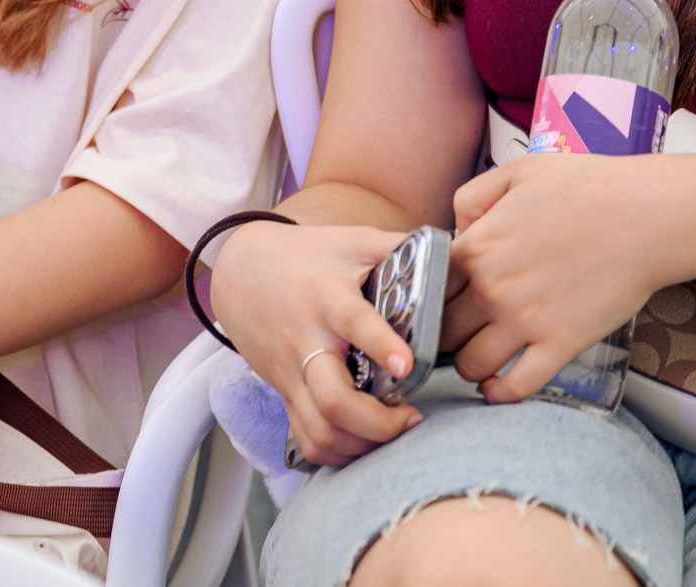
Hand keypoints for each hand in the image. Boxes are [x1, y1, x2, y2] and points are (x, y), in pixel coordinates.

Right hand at [207, 220, 420, 466]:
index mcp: (328, 298)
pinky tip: (365, 445)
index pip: (354, 323)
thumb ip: (399, 248)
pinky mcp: (283, 393)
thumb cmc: (306, 254)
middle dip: (377, 424)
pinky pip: (305, 440)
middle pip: (333, 399)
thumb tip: (454, 252)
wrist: (241, 271)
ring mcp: (291, 373)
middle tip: (411, 418)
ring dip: (360, 445)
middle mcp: (306, 341)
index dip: (381, 345)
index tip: (406, 364)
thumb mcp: (351, 240)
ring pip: (319, 431)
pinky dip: (337, 455)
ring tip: (393, 433)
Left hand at [445, 154, 679, 403]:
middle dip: (444, 335)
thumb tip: (456, 229)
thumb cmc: (589, 187)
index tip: (439, 301)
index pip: (427, 288)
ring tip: (480, 357)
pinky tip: (499, 385)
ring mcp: (525, 322)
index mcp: (477, 247)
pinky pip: (515, 387)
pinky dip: (500, 394)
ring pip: (470, 365)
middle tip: (458, 333)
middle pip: (442, 331)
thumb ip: (474, 196)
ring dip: (468, 366)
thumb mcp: (520, 171)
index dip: (429, 297)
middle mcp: (492, 289)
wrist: (649, 216)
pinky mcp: (560, 345)